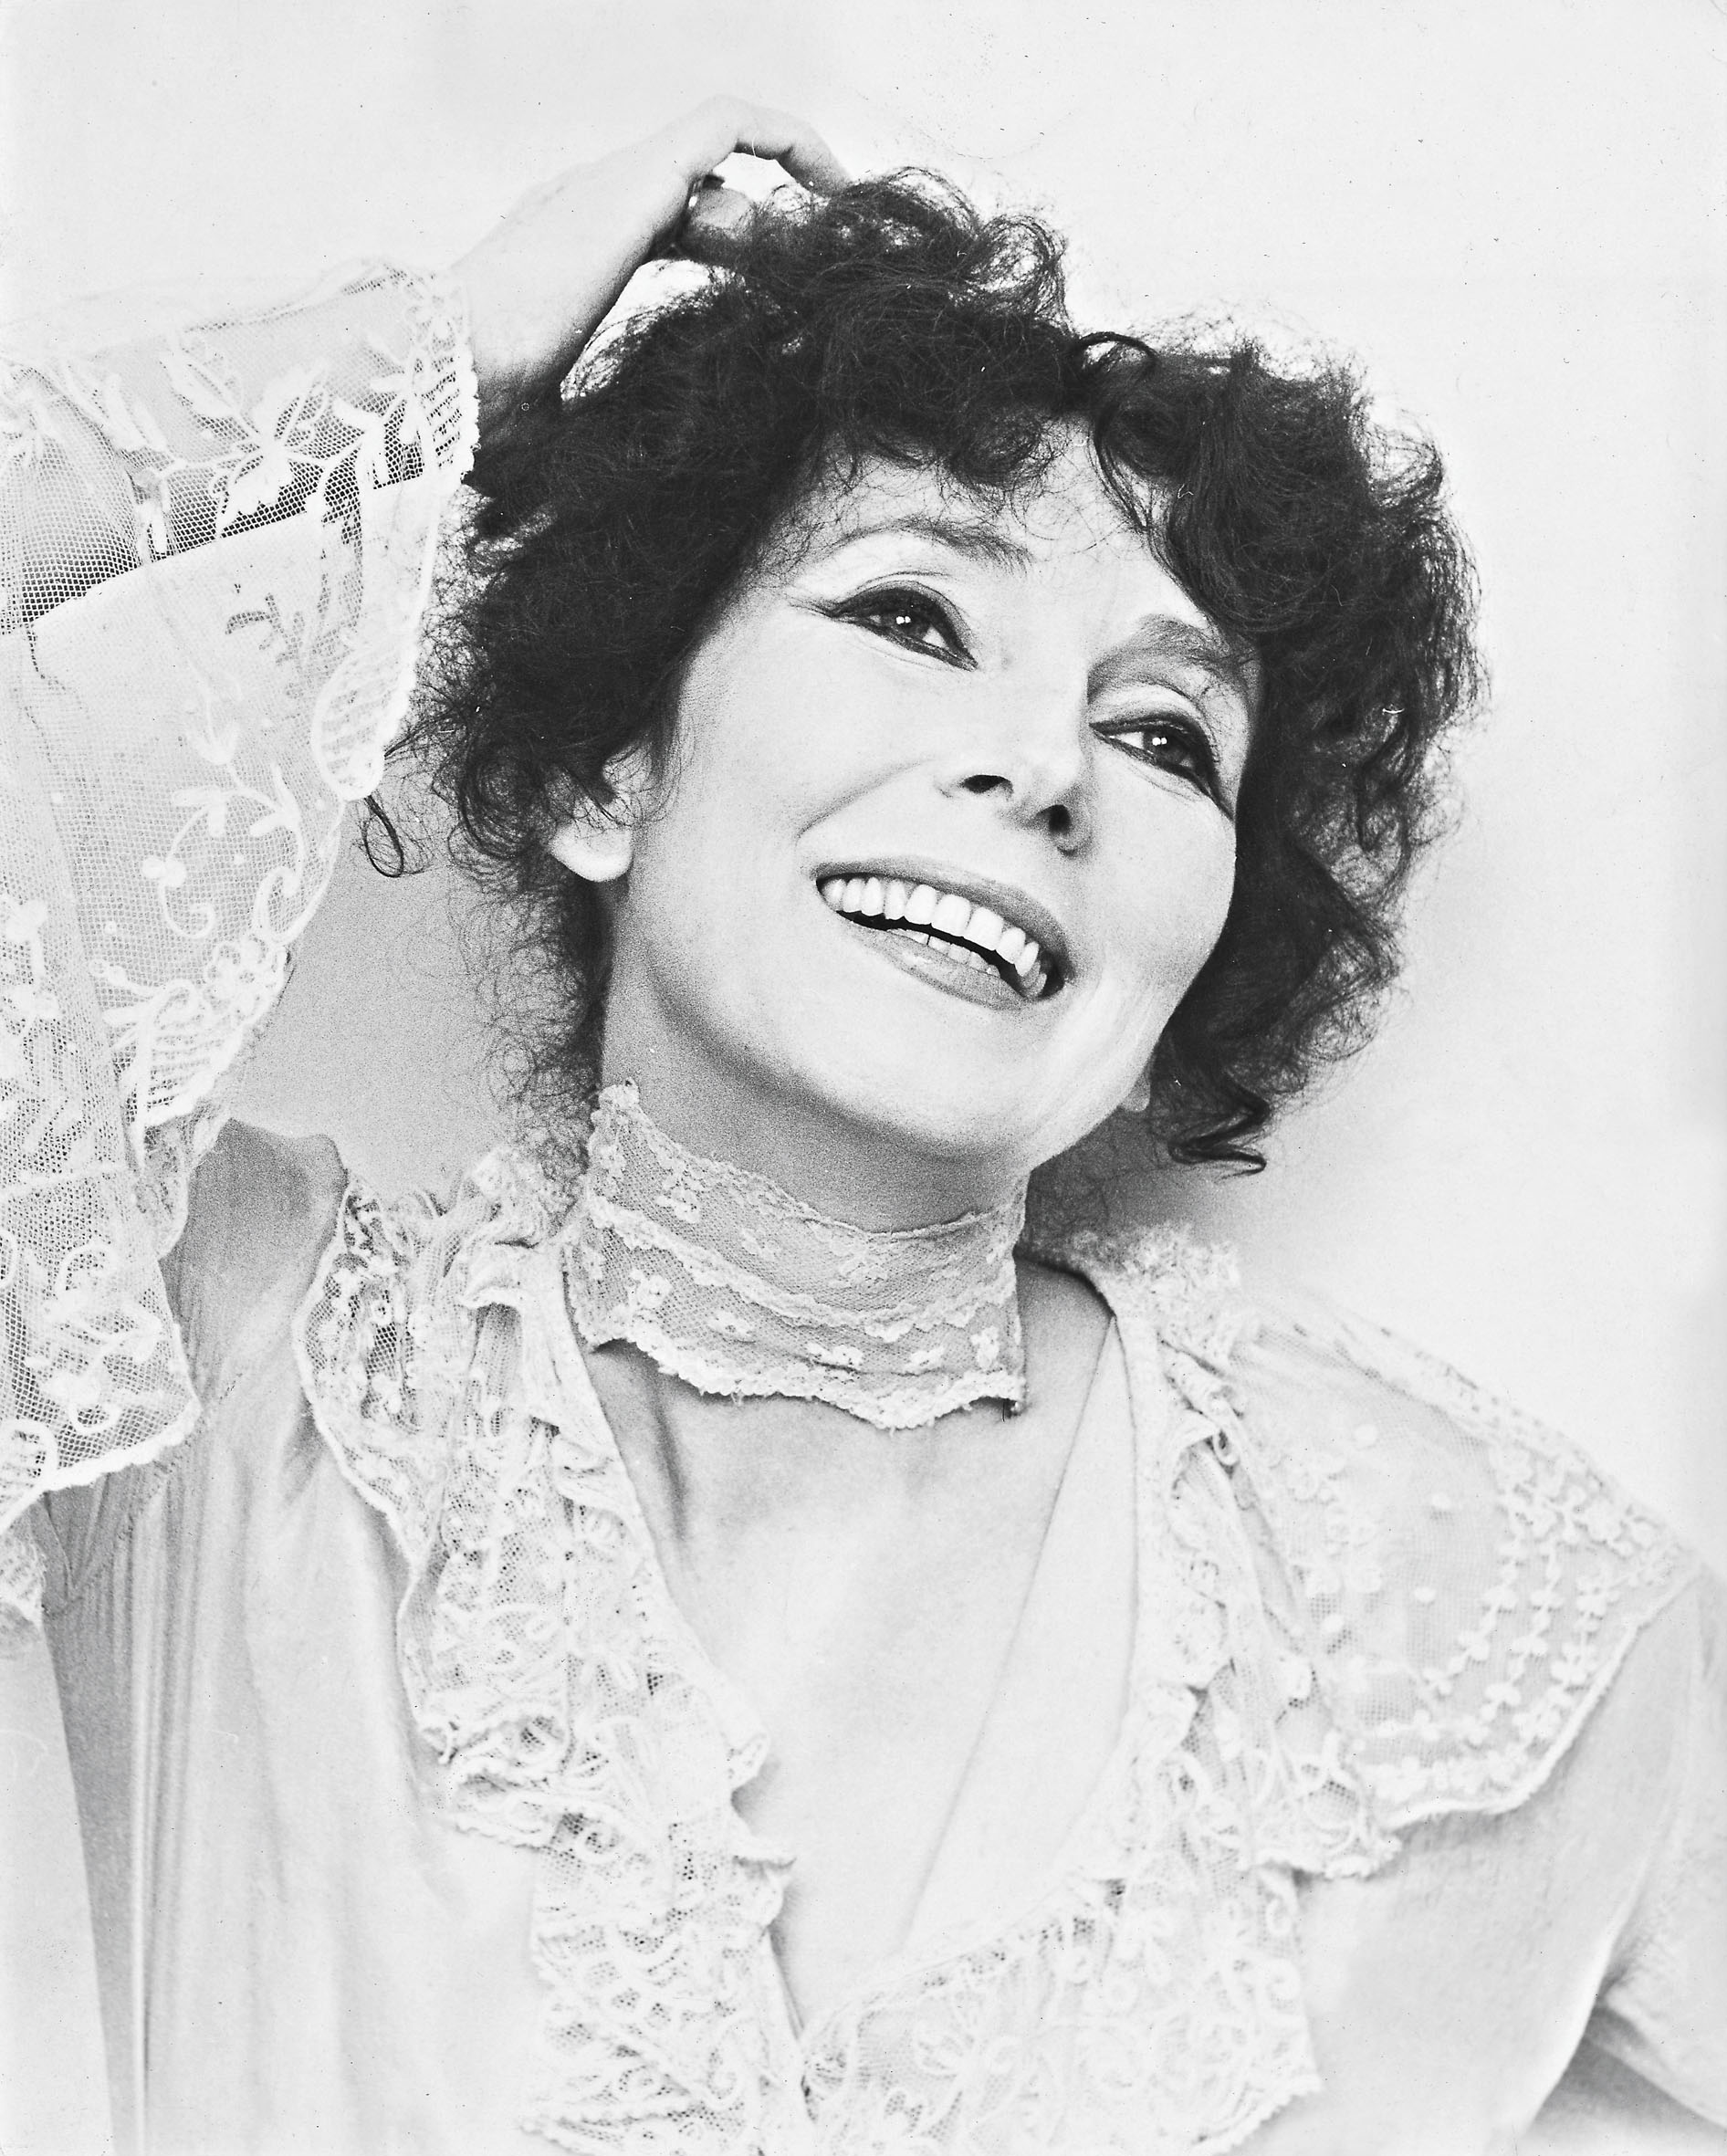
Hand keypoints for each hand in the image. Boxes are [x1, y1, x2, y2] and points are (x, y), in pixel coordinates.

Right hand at [453, 98, 847, 430]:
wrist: (452, 372)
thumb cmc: (485, 413)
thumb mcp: (562, 432)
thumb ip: (596, 438)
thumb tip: (633, 488)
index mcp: (572, 252)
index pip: (666, 226)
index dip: (729, 250)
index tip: (784, 299)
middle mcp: (592, 203)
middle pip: (698, 191)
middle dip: (766, 227)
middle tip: (821, 274)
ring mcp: (614, 183)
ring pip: (718, 151)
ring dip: (783, 188)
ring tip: (836, 240)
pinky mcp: (640, 175)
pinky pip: (728, 121)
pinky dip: (785, 138)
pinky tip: (831, 185)